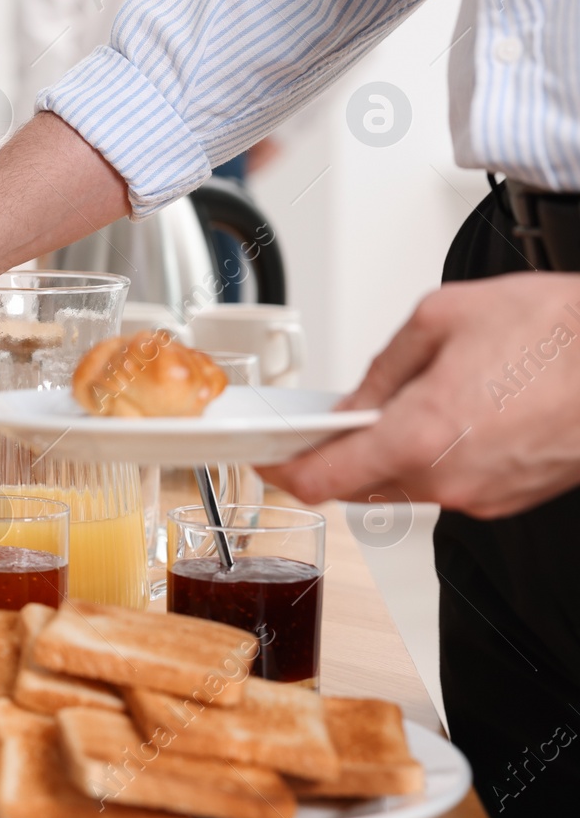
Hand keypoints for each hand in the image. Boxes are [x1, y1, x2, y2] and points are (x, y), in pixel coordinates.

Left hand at [259, 273, 579, 518]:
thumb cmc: (558, 333)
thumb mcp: (442, 319)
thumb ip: (383, 369)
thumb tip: (353, 399)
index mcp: (419, 435)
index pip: (322, 481)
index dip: (283, 473)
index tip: (267, 461)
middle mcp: (448, 479)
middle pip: (359, 486)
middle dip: (335, 456)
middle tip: (326, 423)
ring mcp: (482, 496)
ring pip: (404, 486)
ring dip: (387, 455)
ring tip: (398, 407)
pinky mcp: (509, 499)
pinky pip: (448, 484)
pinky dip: (432, 458)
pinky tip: (447, 419)